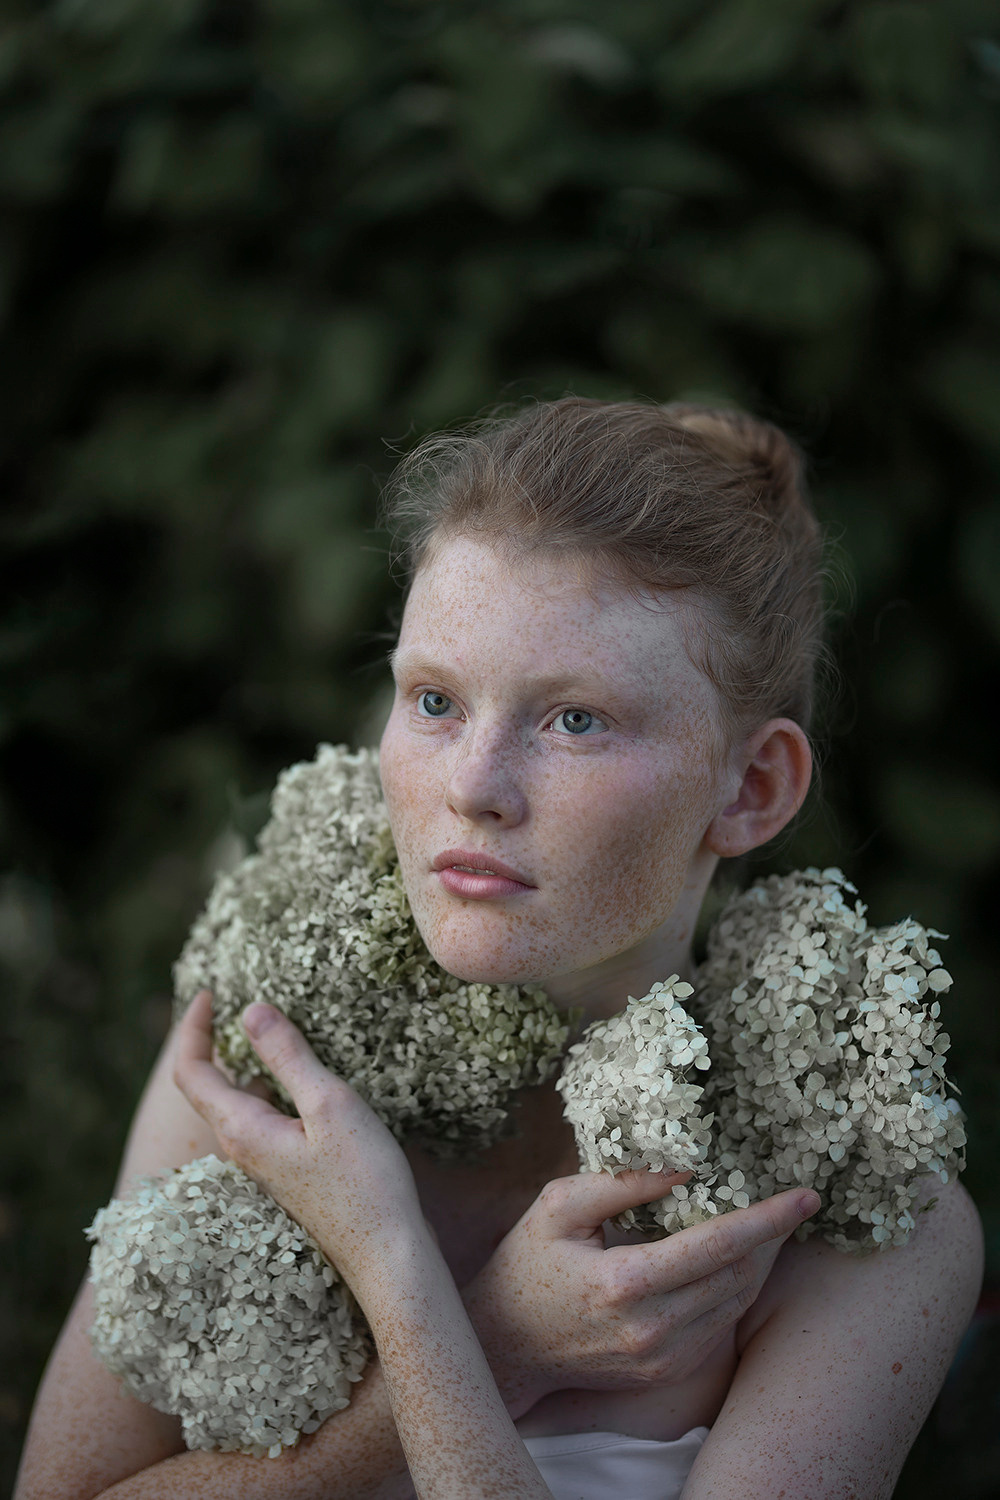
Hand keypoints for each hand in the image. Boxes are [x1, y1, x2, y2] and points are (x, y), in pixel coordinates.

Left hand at [173, 990, 423, 1291]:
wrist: (387, 1255)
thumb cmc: (363, 1181)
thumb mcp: (328, 1105)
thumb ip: (287, 1057)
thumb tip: (249, 1010)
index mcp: (242, 1129)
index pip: (192, 1072)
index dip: (192, 1029)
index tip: (209, 992)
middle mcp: (243, 1148)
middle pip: (209, 1086)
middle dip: (215, 1041)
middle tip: (237, 1001)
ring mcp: (265, 1163)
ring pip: (239, 1103)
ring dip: (247, 1064)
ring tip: (275, 1030)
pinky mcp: (288, 1171)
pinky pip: (264, 1118)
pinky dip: (272, 1087)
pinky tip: (306, 1079)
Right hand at [463, 1167, 820, 1412]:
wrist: (505, 1345)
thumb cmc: (526, 1264)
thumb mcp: (558, 1206)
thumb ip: (622, 1183)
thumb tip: (685, 1165)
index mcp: (625, 1282)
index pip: (717, 1245)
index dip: (768, 1218)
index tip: (806, 1195)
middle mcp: (652, 1328)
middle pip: (739, 1274)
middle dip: (773, 1235)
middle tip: (793, 1200)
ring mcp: (663, 1356)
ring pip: (737, 1301)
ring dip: (761, 1261)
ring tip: (771, 1224)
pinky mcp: (666, 1370)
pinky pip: (720, 1324)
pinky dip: (736, 1287)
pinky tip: (736, 1258)